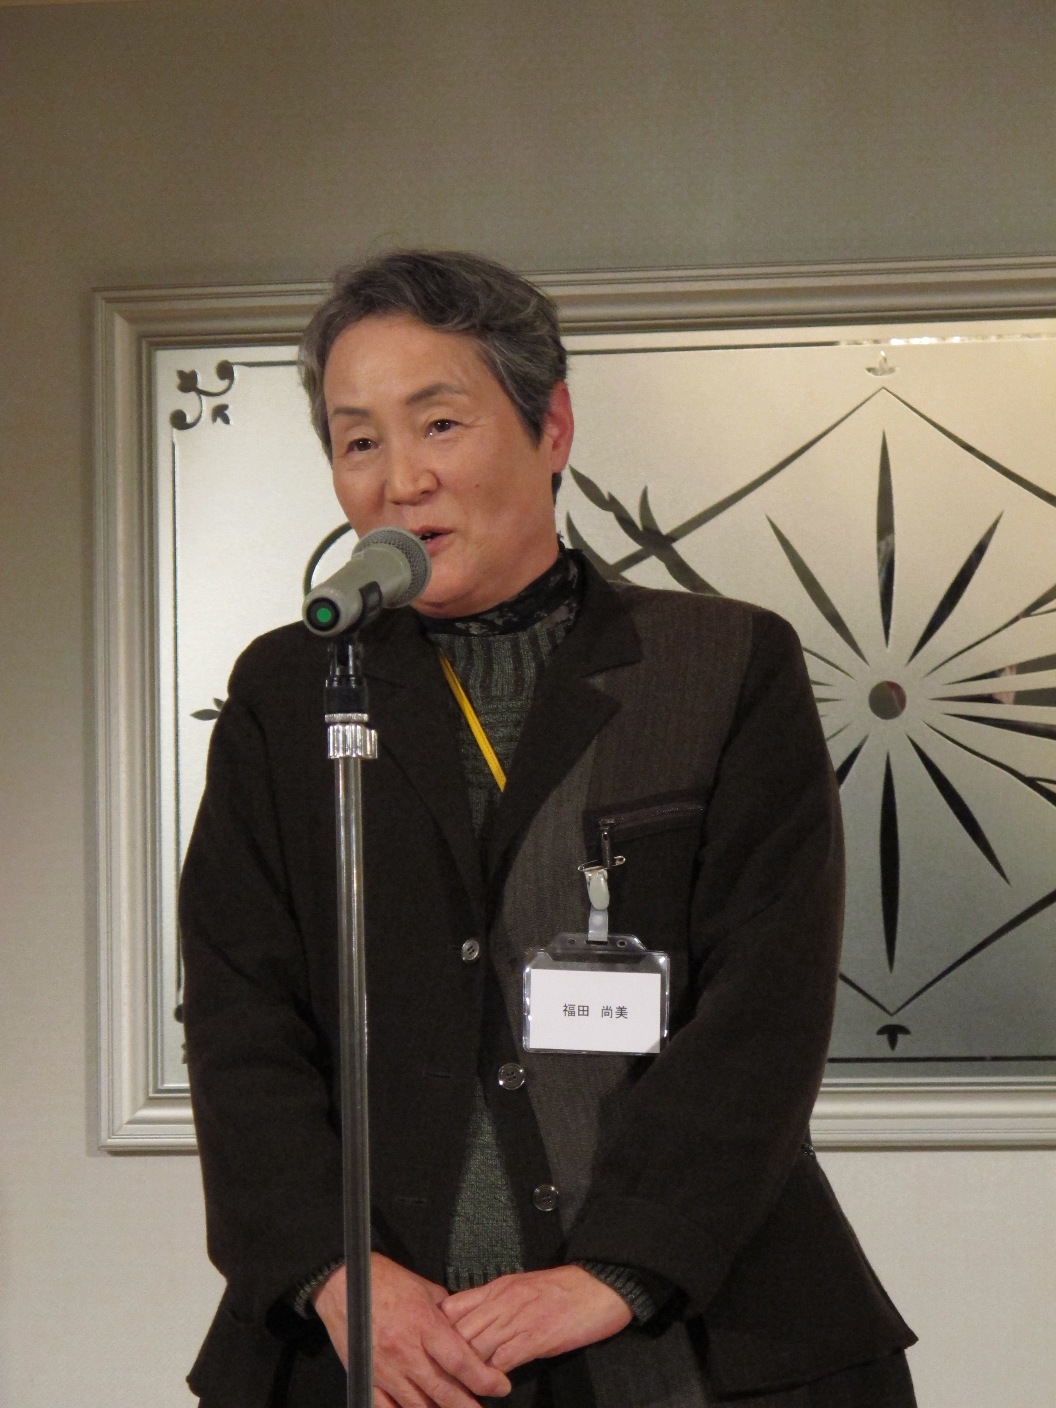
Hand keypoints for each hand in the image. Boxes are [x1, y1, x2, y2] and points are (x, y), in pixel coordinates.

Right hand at [312, 1255, 511, 1406]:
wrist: (342, 1283)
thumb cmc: (386, 1281)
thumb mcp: (424, 1288)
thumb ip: (447, 1312)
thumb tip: (466, 1328)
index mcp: (424, 1324)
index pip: (460, 1360)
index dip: (484, 1378)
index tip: (501, 1386)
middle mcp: (406, 1351)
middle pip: (443, 1390)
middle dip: (468, 1406)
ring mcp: (385, 1369)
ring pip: (418, 1405)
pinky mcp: (368, 1378)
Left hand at [440, 1266, 632, 1373]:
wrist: (599, 1286)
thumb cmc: (564, 1289)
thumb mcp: (521, 1287)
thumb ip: (495, 1303)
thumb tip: (472, 1324)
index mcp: (497, 1287)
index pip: (452, 1307)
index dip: (438, 1331)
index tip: (432, 1351)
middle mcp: (502, 1301)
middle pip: (458, 1330)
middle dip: (445, 1356)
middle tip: (438, 1379)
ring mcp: (517, 1319)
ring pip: (475, 1347)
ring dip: (465, 1371)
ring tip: (458, 1390)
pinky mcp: (535, 1338)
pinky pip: (502, 1360)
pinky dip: (492, 1377)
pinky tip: (490, 1388)